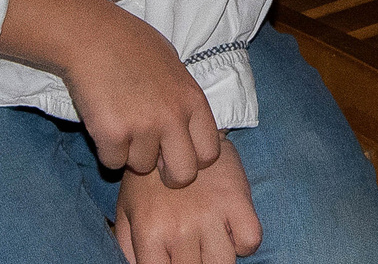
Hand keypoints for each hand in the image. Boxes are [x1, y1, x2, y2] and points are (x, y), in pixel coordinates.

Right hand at [0, 0, 221, 185]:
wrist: (92, 36)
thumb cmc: (133, 45)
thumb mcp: (174, 67)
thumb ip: (183, 102)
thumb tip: (189, 131)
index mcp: (192, 100)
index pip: (210, 153)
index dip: (193, 157)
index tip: (177, 151)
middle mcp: (173, 117)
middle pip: (182, 175)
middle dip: (166, 173)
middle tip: (151, 156)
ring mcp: (143, 127)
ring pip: (141, 167)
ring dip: (130, 153)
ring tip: (122, 121)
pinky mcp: (112, 134)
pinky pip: (112, 162)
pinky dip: (106, 150)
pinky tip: (104, 122)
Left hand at [114, 136, 260, 263]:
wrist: (176, 128)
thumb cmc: (149, 179)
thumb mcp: (127, 211)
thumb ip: (129, 248)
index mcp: (151, 232)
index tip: (172, 260)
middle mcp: (181, 228)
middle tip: (191, 252)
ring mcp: (211, 214)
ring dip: (217, 259)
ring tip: (209, 246)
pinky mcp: (237, 199)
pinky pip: (251, 240)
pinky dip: (244, 242)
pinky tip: (230, 231)